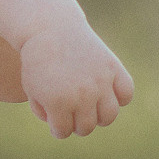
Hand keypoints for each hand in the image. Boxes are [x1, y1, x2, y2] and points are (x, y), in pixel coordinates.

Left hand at [18, 22, 133, 137]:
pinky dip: (120, 97)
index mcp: (58, 102)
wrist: (49, 27)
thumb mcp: (32, 88)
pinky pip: (126, 93)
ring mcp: (100, 81)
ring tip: (90, 108)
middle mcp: (82, 95)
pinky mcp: (113, 67)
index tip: (55, 119)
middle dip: (76, 123)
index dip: (57, 128)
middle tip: (72, 114)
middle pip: (86, 127)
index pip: (63, 132)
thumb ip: (46, 113)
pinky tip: (107, 92)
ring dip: (99, 117)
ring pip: (109, 116)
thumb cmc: (37, 59)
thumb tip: (65, 128)